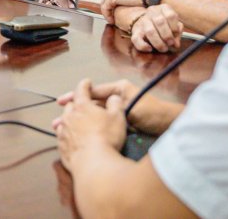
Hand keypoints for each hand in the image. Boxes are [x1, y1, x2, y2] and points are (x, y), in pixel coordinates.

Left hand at [51, 79, 127, 168]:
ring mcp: (63, 132)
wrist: (94, 163)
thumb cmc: (107, 137)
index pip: (81, 90)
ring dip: (69, 121)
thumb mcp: (118, 117)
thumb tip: (114, 98)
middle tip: (83, 107)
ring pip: (63, 122)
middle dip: (76, 104)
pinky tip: (73, 140)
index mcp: (82, 106)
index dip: (85, 84)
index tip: (87, 82)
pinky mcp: (61, 147)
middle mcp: (69, 117)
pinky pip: (62, 137)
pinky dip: (67, 136)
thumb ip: (115, 104)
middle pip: (70, 106)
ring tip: (76, 124)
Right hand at [54, 78, 171, 136]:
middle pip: (90, 106)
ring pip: (92, 118)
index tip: (62, 102)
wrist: (169, 128)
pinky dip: (89, 131)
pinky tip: (78, 137)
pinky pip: (100, 127)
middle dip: (74, 114)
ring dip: (78, 124)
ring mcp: (117, 114)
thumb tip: (97, 104)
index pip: (93, 92)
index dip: (76, 97)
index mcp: (118, 90)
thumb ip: (114, 105)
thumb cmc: (153, 113)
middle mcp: (116, 100)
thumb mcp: (131, 105)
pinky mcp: (119, 126)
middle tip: (58, 122)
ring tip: (63, 132)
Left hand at [100, 0, 150, 22]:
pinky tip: (112, 20)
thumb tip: (134, 1)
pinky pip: (105, 8)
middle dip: (108, 6)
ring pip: (105, 2)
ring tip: (112, 19)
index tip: (115, 8)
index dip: (113, 0)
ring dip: (107, 11)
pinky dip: (107, 15)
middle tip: (112, 15)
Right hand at [129, 4, 182, 52]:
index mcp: (163, 8)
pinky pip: (137, 39)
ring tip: (163, 49)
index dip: (174, 28)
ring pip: (150, 31)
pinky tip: (149, 49)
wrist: (146, 22)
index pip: (170, 16)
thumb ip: (177, 33)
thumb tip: (176, 44)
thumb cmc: (164, 25)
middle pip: (160, 22)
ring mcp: (142, 21)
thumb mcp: (173, 25)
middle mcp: (152, 12)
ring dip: (158, 43)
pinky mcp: (135, 31)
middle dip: (167, 36)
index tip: (175, 35)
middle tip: (170, 44)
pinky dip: (143, 46)